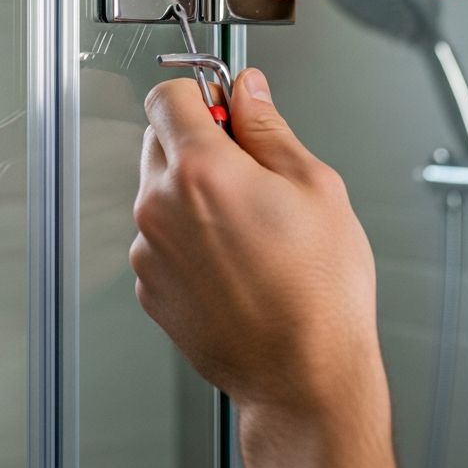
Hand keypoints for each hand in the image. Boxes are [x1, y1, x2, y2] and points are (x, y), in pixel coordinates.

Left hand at [131, 71, 402, 467]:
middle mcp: (160, 205)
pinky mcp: (148, 285)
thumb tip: (248, 89)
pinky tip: (230, 259)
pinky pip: (158, 236)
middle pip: (158, 139)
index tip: (221, 107)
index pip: (165, 96)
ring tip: (245, 226)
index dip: (198, 94)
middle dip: (195, 140)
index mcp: (201, 170)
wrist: (302, 378)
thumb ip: (268, 126)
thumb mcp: (314, 186)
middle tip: (246, 169)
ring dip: (189, 191)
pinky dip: (184, 235)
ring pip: (158, 189)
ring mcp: (148, 248)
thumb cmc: (319, 291)